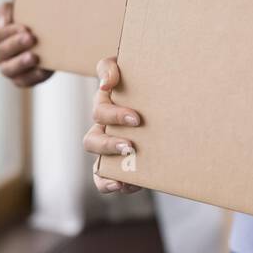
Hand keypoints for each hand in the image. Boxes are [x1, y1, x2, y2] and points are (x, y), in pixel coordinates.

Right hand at [0, 1, 52, 87]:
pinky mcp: (22, 79)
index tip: (25, 27)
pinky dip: (32, 76)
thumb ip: (8, 10)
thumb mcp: (21, 10)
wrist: (53, 38)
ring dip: (20, 63)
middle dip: (14, 45)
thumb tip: (4, 21)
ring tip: (34, 56)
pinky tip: (43, 69)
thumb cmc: (32, 21)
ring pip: (7, 70)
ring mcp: (8, 68)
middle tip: (31, 38)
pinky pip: (23, 81)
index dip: (6, 32)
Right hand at [83, 56, 143, 194]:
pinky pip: (109, 180)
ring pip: (98, 166)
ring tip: (122, 180)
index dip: (114, 116)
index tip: (136, 118)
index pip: (101, 112)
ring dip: (107, 173)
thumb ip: (111, 66)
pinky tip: (129, 186)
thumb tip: (107, 83)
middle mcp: (105, 129)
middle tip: (130, 147)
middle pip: (93, 142)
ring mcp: (112, 149)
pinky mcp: (124, 164)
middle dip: (109, 145)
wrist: (159, 88)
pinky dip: (115, 185)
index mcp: (106, 106)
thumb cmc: (140, 77)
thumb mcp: (125, 66)